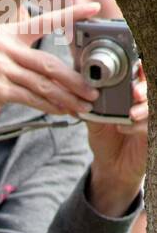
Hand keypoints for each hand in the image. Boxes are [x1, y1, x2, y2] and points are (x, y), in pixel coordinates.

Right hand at [0, 3, 102, 129]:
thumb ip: (22, 55)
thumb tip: (57, 70)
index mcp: (8, 32)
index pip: (44, 21)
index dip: (71, 14)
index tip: (94, 8)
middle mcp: (4, 45)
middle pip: (49, 63)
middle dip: (74, 80)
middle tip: (93, 90)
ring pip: (42, 84)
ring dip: (66, 98)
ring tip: (82, 106)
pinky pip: (31, 98)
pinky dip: (48, 106)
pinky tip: (60, 111)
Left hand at [85, 69, 147, 216]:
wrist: (110, 166)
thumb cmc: (105, 139)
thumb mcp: (94, 121)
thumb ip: (93, 105)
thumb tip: (83, 90)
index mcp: (131, 94)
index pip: (140, 76)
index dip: (141, 68)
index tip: (136, 66)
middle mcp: (143, 103)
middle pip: (151, 88)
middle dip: (145, 87)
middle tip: (135, 92)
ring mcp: (150, 118)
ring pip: (154, 105)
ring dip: (144, 107)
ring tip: (131, 114)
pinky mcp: (152, 134)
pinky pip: (150, 126)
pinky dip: (138, 126)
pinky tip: (124, 128)